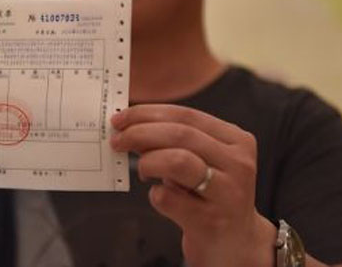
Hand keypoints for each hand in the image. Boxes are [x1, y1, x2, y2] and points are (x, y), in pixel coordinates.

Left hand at [110, 104, 275, 266]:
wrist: (236, 242)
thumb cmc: (211, 194)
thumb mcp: (202, 160)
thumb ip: (174, 140)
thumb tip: (129, 125)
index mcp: (236, 141)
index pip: (186, 115)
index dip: (147, 113)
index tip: (120, 117)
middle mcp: (238, 164)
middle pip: (180, 134)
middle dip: (139, 133)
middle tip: (117, 140)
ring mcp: (227, 194)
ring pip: (178, 161)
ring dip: (148, 162)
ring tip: (142, 171)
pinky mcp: (211, 222)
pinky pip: (169, 199)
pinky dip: (155, 194)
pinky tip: (160, 197)